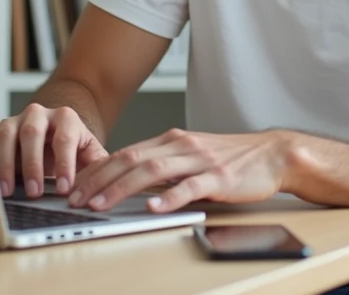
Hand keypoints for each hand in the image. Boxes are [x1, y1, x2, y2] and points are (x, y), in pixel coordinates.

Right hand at [0, 103, 107, 198]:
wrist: (52, 135)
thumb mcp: (90, 155)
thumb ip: (99, 166)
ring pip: (6, 134)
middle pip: (32, 132)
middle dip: (32, 164)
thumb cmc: (73, 150)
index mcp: (66, 118)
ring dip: (4, 163)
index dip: (64, 164)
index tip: (64, 189)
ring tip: (6, 191)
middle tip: (34, 192)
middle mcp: (38, 114)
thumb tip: (108, 185)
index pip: (65, 138)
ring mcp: (14, 120)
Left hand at [69, 128, 293, 213]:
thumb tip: (130, 182)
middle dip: (100, 179)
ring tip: (102, 204)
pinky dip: (169, 197)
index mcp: (172, 140)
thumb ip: (165, 165)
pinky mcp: (219, 177)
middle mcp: (181, 145)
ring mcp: (200, 160)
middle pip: (132, 159)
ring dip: (122, 188)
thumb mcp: (192, 156)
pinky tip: (153, 208)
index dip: (98, 169)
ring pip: (153, 170)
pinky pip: (190, 187)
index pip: (126, 153)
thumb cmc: (232, 159)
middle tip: (78, 198)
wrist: (272, 154)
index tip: (77, 186)